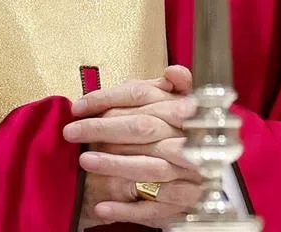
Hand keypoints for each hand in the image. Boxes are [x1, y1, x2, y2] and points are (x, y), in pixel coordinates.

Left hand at [66, 66, 202, 226]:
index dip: (108, 98)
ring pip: (150, 167)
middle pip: (143, 129)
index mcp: (185, 111)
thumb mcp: (181, 108)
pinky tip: (101, 207)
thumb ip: (171, 90)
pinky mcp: (183, 205)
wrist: (207, 180)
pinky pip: (153, 209)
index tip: (79, 106)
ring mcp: (188, 175)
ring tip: (85, 161)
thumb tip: (173, 71)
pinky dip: (126, 208)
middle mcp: (188, 140)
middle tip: (72, 132)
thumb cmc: (186, 139)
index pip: (143, 96)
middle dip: (103, 129)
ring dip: (114, 165)